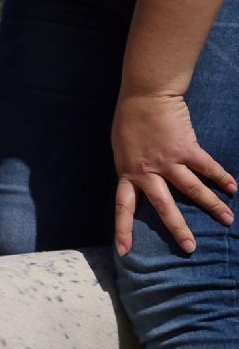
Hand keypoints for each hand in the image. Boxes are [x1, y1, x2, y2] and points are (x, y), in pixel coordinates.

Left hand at [112, 93, 236, 255]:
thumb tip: (139, 182)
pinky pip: (207, 166)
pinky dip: (221, 177)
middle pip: (164, 206)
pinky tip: (233, 188)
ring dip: (211, 206)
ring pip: (192, 189)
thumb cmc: (129, 121)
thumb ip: (132, 169)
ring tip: (228, 221)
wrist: (144, 96)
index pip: (124, 208)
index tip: (125, 252)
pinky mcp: (187, 148)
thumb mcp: (121, 151)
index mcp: (127, 174)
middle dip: (177, 229)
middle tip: (189, 248)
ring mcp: (168, 161)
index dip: (124, 230)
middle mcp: (147, 172)